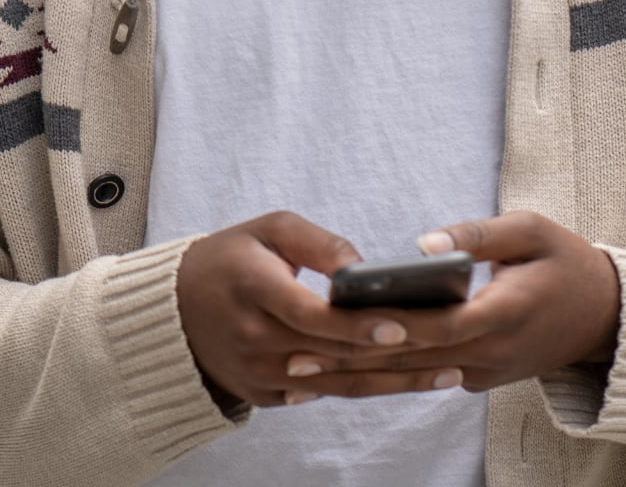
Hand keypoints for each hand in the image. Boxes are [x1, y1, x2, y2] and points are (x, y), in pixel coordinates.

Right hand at [174, 211, 464, 408]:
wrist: (173, 313)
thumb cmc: (231, 258)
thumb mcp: (268, 229)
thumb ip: (317, 244)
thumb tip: (360, 269)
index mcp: (253, 291)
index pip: (311, 315)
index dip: (356, 324)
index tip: (400, 324)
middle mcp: (254, 340)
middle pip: (335, 354)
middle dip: (396, 354)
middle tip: (452, 346)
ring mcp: (257, 375)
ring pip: (338, 384)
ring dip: (395, 382)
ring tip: (448, 373)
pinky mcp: (263, 396)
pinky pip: (322, 395)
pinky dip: (366, 387)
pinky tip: (410, 380)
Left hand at [284, 210, 621, 395]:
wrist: (607, 318)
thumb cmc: (567, 262)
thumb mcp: (532, 230)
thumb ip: (478, 234)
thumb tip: (422, 242)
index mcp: (502, 314)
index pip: (434, 326)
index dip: (385, 326)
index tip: (335, 321)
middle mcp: (490, 354)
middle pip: (410, 359)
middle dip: (350, 359)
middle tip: (294, 356)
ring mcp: (485, 373)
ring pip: (413, 375)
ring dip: (358, 375)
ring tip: (302, 368)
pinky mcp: (480, 378)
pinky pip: (426, 376)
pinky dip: (387, 372)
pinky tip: (341, 368)